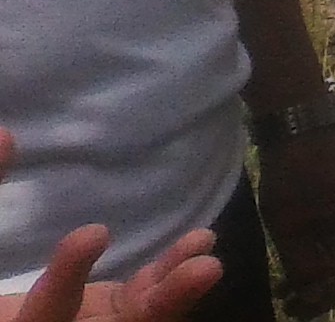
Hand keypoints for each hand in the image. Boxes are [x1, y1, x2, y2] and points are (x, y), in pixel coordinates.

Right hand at [2, 133, 222, 321]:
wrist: (5, 308)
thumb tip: (6, 137)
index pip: (45, 315)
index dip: (68, 278)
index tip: (94, 232)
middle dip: (160, 307)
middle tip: (205, 270)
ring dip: (177, 293)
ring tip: (208, 261)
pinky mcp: (109, 313)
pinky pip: (143, 303)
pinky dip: (170, 280)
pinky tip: (200, 246)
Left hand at [254, 126, 334, 317]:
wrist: (300, 127)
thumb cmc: (295, 176)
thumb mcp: (289, 224)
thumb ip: (302, 261)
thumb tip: (310, 289)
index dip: (322, 300)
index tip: (293, 309)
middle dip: (320, 289)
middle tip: (288, 299)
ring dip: (317, 273)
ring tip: (288, 282)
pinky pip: (333, 239)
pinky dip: (317, 255)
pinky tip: (295, 255)